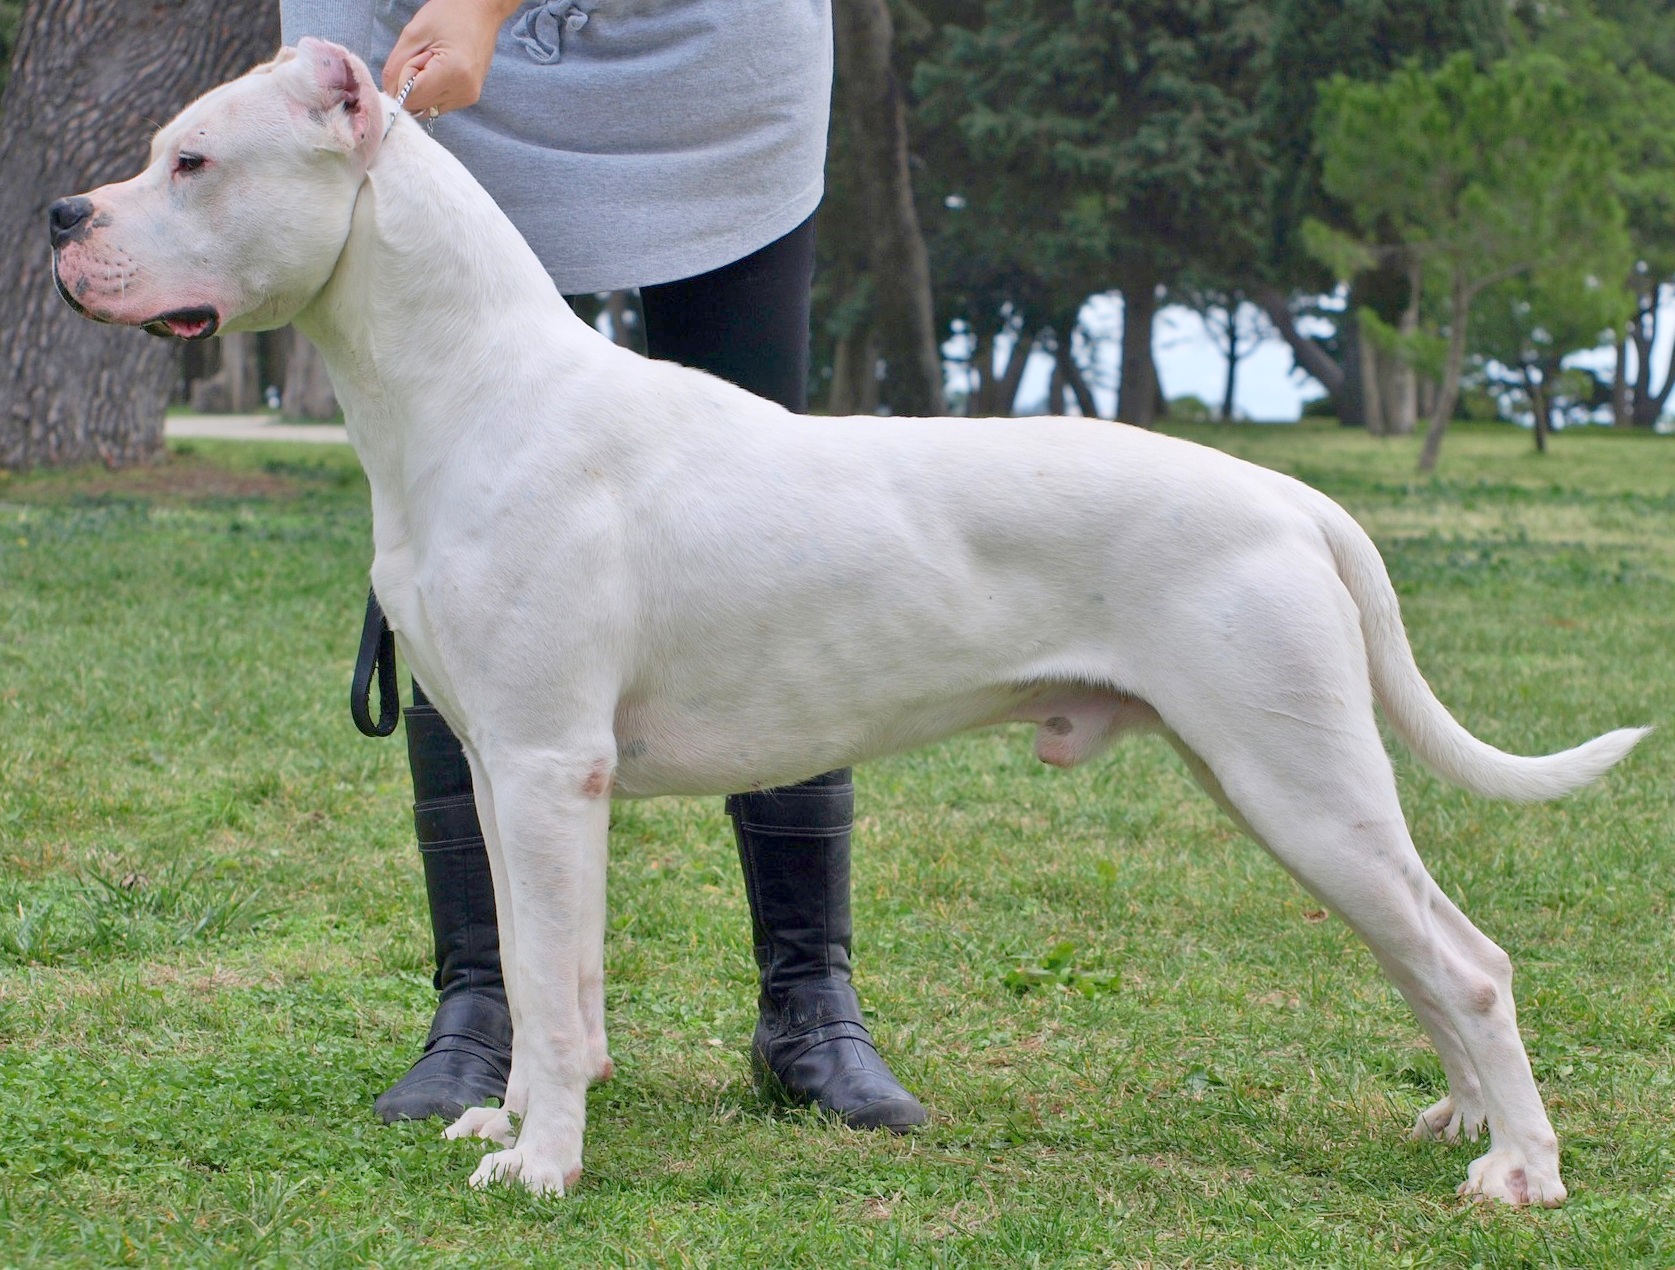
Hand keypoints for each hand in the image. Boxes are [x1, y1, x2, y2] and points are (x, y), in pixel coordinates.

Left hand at [381, 0, 520, 116]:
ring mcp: (469, 97)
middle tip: (424, 57)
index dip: (403, 79)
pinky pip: (437, 104)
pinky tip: (440, 70)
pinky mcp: (469, 97)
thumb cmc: (450, 13)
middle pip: (418, 106)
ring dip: (421, 88)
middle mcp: (464, 92)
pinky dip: (431, 90)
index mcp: (453, 74)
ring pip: (426, 108)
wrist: (481, 11)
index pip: (410, 97)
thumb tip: (390, 95)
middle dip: (411, 84)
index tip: (415, 56)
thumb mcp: (413, 34)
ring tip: (434, 62)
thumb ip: (395, 67)